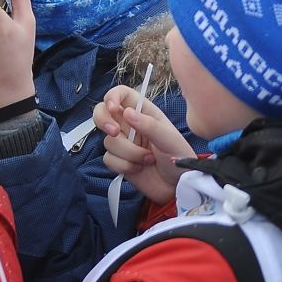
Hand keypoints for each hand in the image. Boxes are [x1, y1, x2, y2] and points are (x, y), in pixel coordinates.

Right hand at [93, 84, 188, 205]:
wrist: (178, 187)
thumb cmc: (179, 158)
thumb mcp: (169, 139)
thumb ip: (149, 125)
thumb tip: (127, 112)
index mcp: (144, 113)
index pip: (121, 94)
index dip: (113, 97)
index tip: (113, 108)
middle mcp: (130, 125)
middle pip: (102, 112)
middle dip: (104, 121)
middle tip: (116, 132)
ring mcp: (123, 143)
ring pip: (109, 141)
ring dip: (129, 153)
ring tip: (148, 159)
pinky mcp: (119, 161)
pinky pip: (109, 159)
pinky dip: (124, 166)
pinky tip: (139, 168)